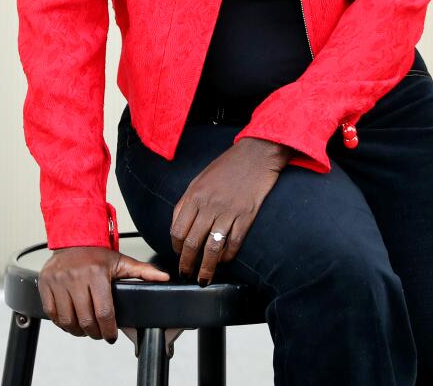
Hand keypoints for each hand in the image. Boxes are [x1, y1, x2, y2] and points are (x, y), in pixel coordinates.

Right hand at [37, 245, 168, 342]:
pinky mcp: (45, 284)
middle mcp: (76, 277)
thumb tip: (165, 279)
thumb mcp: (121, 261)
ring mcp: (58, 281)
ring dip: (78, 331)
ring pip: (67, 320)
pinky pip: (52, 313)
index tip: (111, 336)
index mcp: (97, 273)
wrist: (72, 239)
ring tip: (86, 329)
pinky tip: (71, 321)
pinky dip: (61, 323)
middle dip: (95, 333)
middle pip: (86, 320)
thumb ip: (143, 272)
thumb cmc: (97, 254)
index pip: (104, 313)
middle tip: (100, 334)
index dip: (109, 330)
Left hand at [171, 137, 290, 283]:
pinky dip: (228, 256)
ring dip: (206, 268)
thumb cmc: (227, 166)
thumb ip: (187, 201)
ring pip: (212, 248)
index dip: (175, 248)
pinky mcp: (246, 216)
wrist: (256, 154)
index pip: (177, 230)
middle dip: (187, 263)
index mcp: (194, 195)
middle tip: (186, 274)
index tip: (178, 255)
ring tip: (203, 278)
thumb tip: (178, 224)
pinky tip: (224, 260)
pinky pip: (233, 243)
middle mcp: (209, 205)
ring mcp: (228, 212)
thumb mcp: (200, 179)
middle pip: (192, 243)